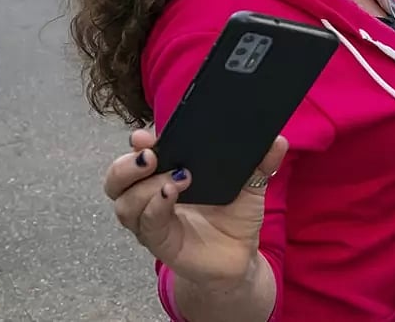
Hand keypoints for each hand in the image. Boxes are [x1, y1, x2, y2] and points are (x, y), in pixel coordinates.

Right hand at [104, 129, 287, 287]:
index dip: (138, 143)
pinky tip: (171, 193)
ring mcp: (152, 220)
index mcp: (165, 174)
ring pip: (125, 202)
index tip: (143, 135)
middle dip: (126, 164)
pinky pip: (147, 224)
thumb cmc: (236, 217)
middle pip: (117, 179)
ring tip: (174, 176)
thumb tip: (277, 140)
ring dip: (144, 186)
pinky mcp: (160, 242)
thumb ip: (262, 162)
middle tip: (149, 154)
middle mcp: (150, 195)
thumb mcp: (251, 185)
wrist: (239, 257)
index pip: (139, 154)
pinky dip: (156, 207)